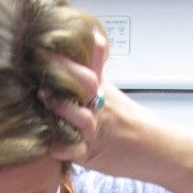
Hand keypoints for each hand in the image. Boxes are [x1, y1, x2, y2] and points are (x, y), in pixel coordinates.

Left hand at [39, 35, 165, 178]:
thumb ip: (95, 67)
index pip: (86, 66)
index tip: (41, 46)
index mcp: (101, 89)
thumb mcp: (110, 90)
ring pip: (81, 117)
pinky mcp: (91, 154)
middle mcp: (98, 106)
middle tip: (40, 64)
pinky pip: (76, 151)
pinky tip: (49, 145)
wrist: (153, 146)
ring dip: (63, 108)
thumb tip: (89, 38)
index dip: (66, 57)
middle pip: (85, 83)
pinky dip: (63, 149)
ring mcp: (95, 130)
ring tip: (43, 97)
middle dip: (64, 73)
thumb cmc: (126, 119)